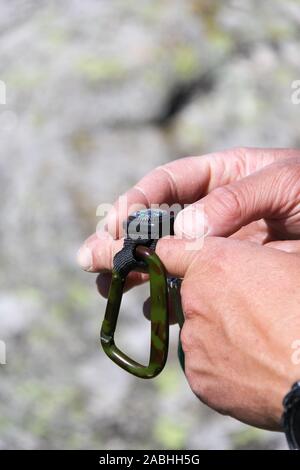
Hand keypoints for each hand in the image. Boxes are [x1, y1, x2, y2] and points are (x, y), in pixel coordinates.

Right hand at [77, 147, 299, 294]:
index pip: (166, 184)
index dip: (137, 201)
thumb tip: (186, 230)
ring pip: (164, 256)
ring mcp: (216, 245)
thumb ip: (235, 198)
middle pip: (155, 223)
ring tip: (106, 287)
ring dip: (132, 270)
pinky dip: (167, 297)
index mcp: (219, 177)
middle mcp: (210, 211)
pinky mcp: (226, 275)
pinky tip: (149, 308)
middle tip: (90, 259)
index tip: (117, 224)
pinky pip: (189, 285)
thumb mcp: (283, 181)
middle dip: (120, 239)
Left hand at [155, 237, 299, 430]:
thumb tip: (252, 260)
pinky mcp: (199, 378)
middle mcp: (194, 301)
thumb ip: (255, 255)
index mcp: (214, 265)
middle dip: (211, 300)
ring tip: (256, 344)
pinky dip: (222, 366)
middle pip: (189, 295)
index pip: (169, 252)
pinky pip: (204, 365)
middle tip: (248, 312)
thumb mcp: (290, 261)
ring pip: (198, 331)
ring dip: (218, 334)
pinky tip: (252, 367)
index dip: (179, 257)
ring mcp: (194, 342)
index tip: (186, 264)